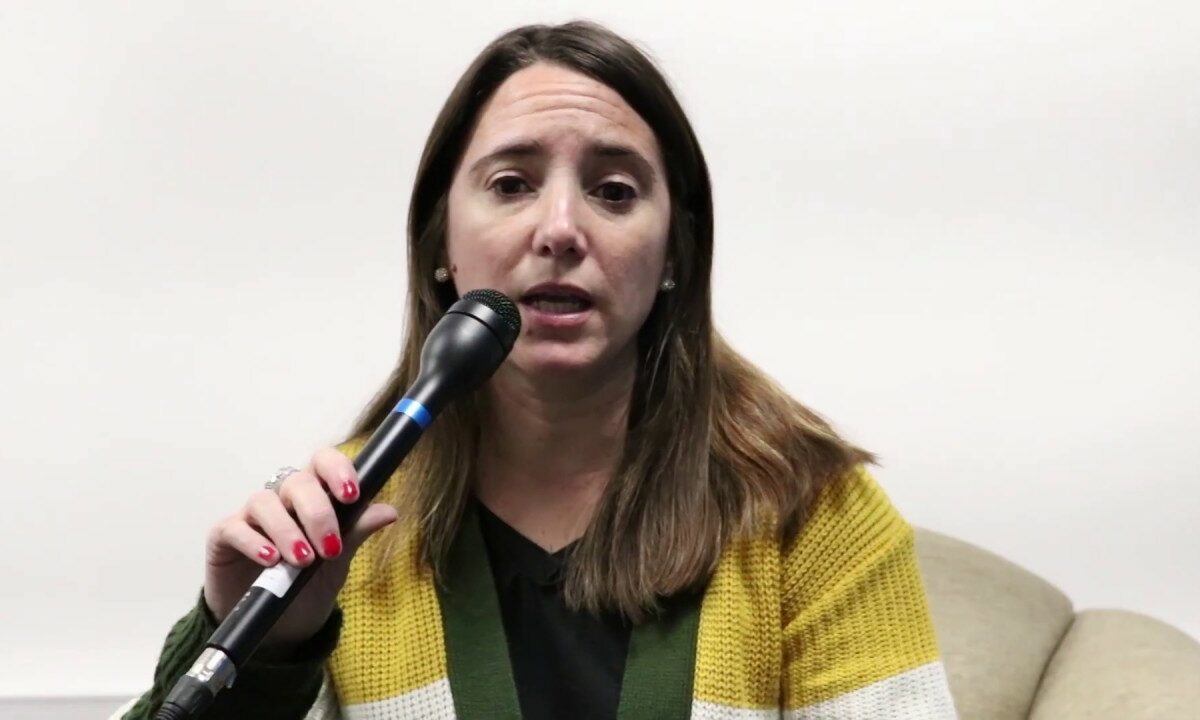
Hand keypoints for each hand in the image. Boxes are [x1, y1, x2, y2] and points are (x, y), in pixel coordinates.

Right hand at [202, 447, 398, 651]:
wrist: (278, 631)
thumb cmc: (308, 588)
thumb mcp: (338, 563)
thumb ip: (357, 532)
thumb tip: (390, 511)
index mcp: (314, 497)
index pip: (323, 463)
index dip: (337, 470)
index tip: (351, 495)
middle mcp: (282, 500)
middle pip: (297, 482)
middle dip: (318, 513)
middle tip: (331, 547)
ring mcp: (251, 517)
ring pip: (265, 502)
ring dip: (288, 530)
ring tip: (303, 560)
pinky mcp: (224, 537)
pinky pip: (236, 528)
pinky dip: (255, 542)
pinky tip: (272, 560)